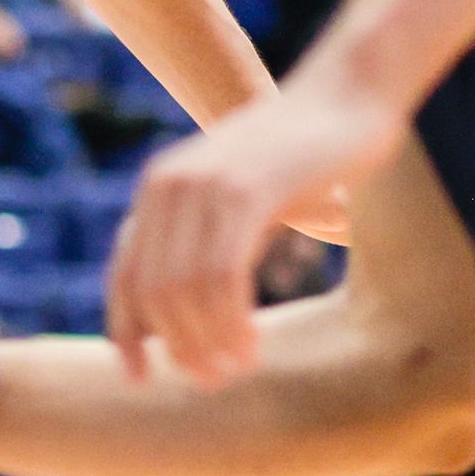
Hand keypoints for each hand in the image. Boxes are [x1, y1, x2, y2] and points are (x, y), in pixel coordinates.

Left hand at [104, 73, 407, 384]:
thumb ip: (208, 239)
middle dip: (177, 349)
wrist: (350, 93)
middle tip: (211, 381)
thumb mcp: (240, 197)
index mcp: (158, 189)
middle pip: (152, 294)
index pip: (124, 276)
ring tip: (235, 370)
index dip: (125, 334)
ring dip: (207, 344)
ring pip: (184, 292)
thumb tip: (186, 311)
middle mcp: (168, 185)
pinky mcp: (246, 192)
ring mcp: (204, 186)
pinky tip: (250, 348)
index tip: (141, 380)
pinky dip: (231, 324)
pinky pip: (221, 278)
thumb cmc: (304, 155)